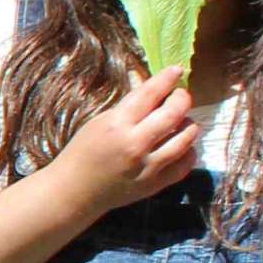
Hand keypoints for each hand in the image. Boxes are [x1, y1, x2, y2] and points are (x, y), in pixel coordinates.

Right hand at [51, 67, 196, 213]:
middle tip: (180, 97)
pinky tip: (181, 146)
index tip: (176, 70)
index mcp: (117, 124)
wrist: (74, 191)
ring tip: (181, 121)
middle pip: (174, 113)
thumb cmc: (82, 152)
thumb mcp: (99, 122)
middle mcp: (135, 144)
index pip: (150, 93)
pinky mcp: (155, 184)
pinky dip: (188, 151)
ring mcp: (148, 166)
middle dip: (182, 98)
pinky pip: (185, 164)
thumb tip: (153, 88)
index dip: (167, 78)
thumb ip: (128, 107)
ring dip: (188, 124)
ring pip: (186, 137)